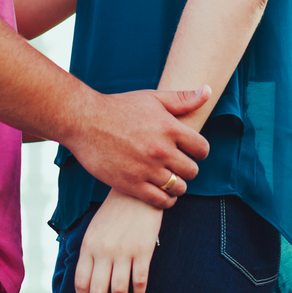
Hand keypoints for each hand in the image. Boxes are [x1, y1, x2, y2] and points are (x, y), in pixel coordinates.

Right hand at [65, 86, 210, 208]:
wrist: (84, 121)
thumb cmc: (119, 108)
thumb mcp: (152, 98)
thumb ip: (182, 98)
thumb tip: (208, 91)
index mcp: (169, 128)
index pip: (202, 149)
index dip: (198, 151)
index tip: (188, 151)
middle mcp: (161, 150)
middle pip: (192, 170)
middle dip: (186, 168)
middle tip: (175, 164)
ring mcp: (147, 169)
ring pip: (179, 187)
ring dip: (176, 184)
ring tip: (167, 177)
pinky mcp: (132, 185)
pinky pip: (161, 201)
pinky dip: (165, 199)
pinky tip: (159, 190)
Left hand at [76, 190, 162, 292]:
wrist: (137, 193)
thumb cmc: (115, 212)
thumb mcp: (94, 230)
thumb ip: (89, 253)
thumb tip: (87, 282)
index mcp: (89, 246)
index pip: (81, 283)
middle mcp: (104, 251)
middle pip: (97, 291)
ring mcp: (124, 252)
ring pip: (118, 291)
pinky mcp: (143, 251)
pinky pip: (139, 281)